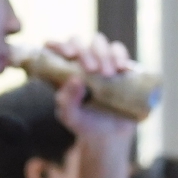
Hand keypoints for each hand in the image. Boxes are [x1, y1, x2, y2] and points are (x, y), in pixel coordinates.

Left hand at [46, 34, 136, 149]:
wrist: (110, 135)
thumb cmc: (84, 125)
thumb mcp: (71, 117)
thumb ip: (67, 103)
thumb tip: (75, 80)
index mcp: (62, 70)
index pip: (55, 48)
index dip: (59, 45)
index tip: (69, 55)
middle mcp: (79, 62)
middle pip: (78, 42)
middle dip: (85, 52)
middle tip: (92, 70)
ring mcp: (99, 61)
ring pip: (98, 42)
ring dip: (103, 53)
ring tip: (108, 74)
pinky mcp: (118, 65)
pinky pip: (118, 50)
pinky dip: (120, 55)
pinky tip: (122, 68)